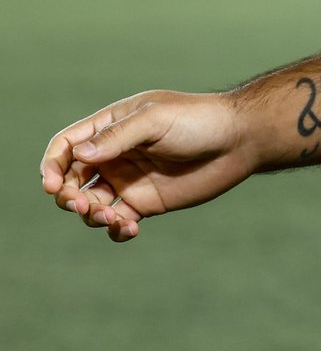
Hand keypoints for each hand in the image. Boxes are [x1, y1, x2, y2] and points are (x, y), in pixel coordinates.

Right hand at [40, 91, 256, 242]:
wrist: (239, 140)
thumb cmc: (199, 120)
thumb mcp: (156, 121)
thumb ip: (118, 137)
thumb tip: (79, 155)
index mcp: (112, 127)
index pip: (67, 146)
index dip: (52, 165)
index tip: (52, 185)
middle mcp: (115, 154)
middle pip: (71, 179)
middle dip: (67, 196)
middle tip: (83, 205)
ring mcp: (129, 179)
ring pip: (90, 204)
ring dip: (91, 215)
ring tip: (112, 217)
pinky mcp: (146, 202)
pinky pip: (117, 222)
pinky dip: (115, 230)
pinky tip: (130, 229)